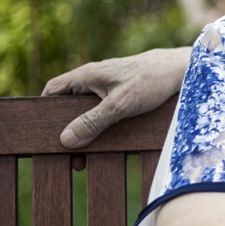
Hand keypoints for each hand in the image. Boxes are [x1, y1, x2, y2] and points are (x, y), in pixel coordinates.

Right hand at [41, 47, 191, 147]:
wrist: (182, 69)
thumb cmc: (152, 80)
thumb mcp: (120, 105)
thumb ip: (93, 121)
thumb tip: (66, 139)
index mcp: (86, 75)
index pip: (52, 89)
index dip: (43, 109)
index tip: (42, 133)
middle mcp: (94, 78)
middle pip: (68, 103)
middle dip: (66, 127)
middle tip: (68, 153)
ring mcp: (108, 85)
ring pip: (86, 108)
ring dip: (84, 129)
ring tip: (85, 156)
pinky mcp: (121, 92)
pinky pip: (102, 109)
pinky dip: (99, 125)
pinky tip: (104, 142)